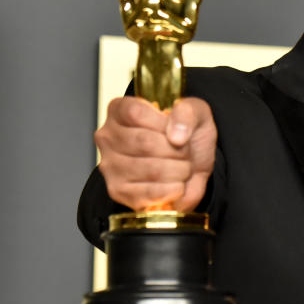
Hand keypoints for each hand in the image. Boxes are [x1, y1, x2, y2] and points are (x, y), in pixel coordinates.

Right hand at [94, 96, 216, 211]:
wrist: (192, 162)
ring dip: (178, 170)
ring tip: (183, 167)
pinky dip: (172, 190)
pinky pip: (149, 193)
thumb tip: (176, 136)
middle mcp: (108, 137)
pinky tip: (178, 184)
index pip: (135, 114)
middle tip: (186, 152)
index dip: (164, 124)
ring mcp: (110, 166)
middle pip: (144, 142)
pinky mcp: (118, 192)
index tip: (177, 130)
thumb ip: (188, 113)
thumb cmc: (186, 134)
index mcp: (120, 110)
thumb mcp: (196, 112)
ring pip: (151, 169)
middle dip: (177, 150)